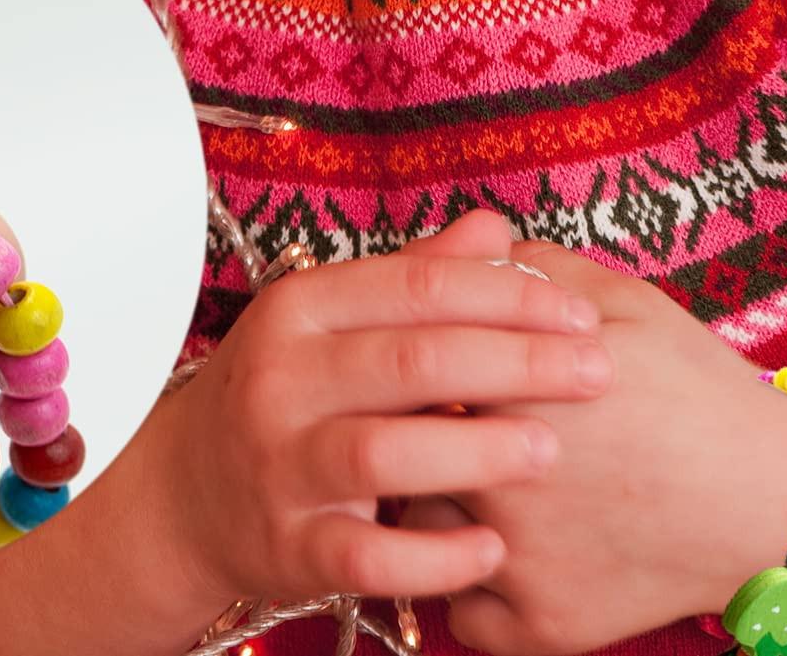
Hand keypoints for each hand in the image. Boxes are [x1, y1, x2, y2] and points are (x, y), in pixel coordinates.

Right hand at [149, 210, 617, 608]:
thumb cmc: (288, 392)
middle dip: (517, 364)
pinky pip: (366, 557)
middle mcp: (282, 377)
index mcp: (300, 308)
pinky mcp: (286, 545)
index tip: (580, 313)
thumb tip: (497, 229)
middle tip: (598, 373)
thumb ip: (416, 278)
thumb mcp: (334, 321)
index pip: (416, 288)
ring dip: (476, 451)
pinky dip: (434, 556)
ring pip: (385, 453)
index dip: (506, 296)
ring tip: (550, 451)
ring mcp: (278, 463)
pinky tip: (494, 549)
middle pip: (411, 360)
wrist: (189, 493)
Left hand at [399, 239, 786, 655]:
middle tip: (437, 414)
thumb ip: (524, 269)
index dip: (410, 357)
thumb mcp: (617, 300)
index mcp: (510, 387)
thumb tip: (461, 245)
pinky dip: (473, 583)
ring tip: (475, 475)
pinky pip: (463, 610)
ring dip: (433, 501)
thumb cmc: (695, 386)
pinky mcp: (543, 626)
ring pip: (419, 528)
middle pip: (397, 446)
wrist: (776, 496)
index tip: (422, 354)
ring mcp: (520, 561)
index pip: (405, 367)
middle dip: (407, 426)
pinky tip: (503, 545)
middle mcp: (502, 479)